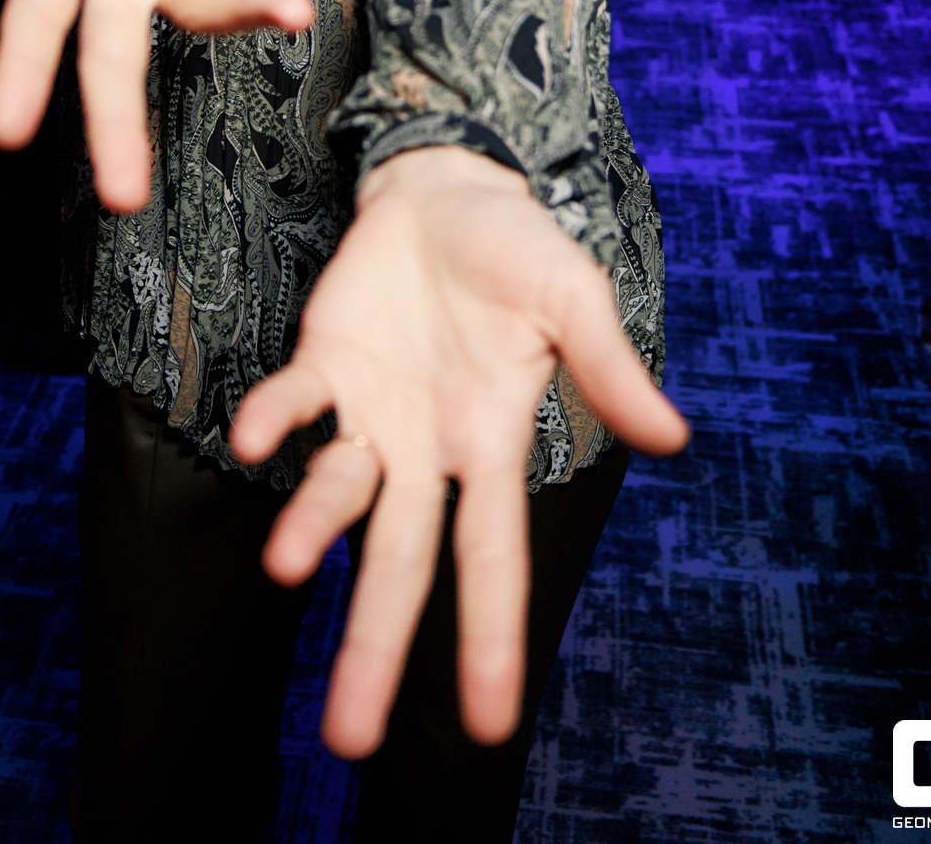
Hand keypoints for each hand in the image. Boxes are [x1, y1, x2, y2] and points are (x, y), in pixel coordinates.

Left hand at [231, 147, 688, 759]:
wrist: (447, 189)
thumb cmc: (520, 252)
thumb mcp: (575, 300)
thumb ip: (610, 369)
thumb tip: (674, 440)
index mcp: (492, 444)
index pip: (492, 559)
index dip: (488, 639)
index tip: (489, 728)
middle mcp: (427, 448)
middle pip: (399, 561)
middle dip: (374, 646)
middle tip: (346, 740)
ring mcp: (370, 410)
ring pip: (337, 495)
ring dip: (311, 526)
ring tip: (290, 566)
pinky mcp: (324, 361)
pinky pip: (294, 403)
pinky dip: (274, 420)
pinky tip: (256, 436)